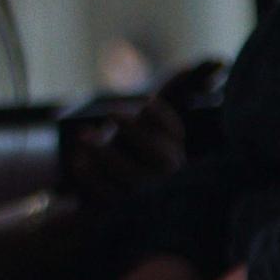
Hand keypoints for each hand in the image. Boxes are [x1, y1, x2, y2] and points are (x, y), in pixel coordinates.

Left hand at [65, 60, 221, 205]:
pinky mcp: (122, 215)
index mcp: (175, 154)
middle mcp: (166, 178)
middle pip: (158, 155)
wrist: (104, 200)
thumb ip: (170, 94)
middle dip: (135, 130)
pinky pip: (109, 197)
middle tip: (111, 111)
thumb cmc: (128, 153)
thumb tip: (201, 65)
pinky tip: (79, 162)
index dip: (164, 119)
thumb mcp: (143, 126)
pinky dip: (92, 177)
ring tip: (84, 138)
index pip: (178, 135)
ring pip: (132, 176)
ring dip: (106, 153)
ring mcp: (146, 199)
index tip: (147, 104)